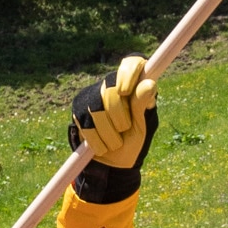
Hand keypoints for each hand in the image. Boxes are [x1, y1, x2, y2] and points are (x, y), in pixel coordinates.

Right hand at [67, 55, 158, 201]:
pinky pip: (85, 121)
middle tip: (124, 128)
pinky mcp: (78, 109)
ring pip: (96, 107)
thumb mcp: (143, 125)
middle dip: (118, 113)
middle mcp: (112, 84)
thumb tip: (150, 83)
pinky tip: (102, 146)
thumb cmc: (134, 140)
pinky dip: (96, 138)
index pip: (131, 63)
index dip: (127, 73)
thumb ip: (143, 104)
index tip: (125, 91)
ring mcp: (93, 96)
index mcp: (133, 84)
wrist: (114, 164)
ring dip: (108, 131)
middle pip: (110, 88)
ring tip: (115, 143)